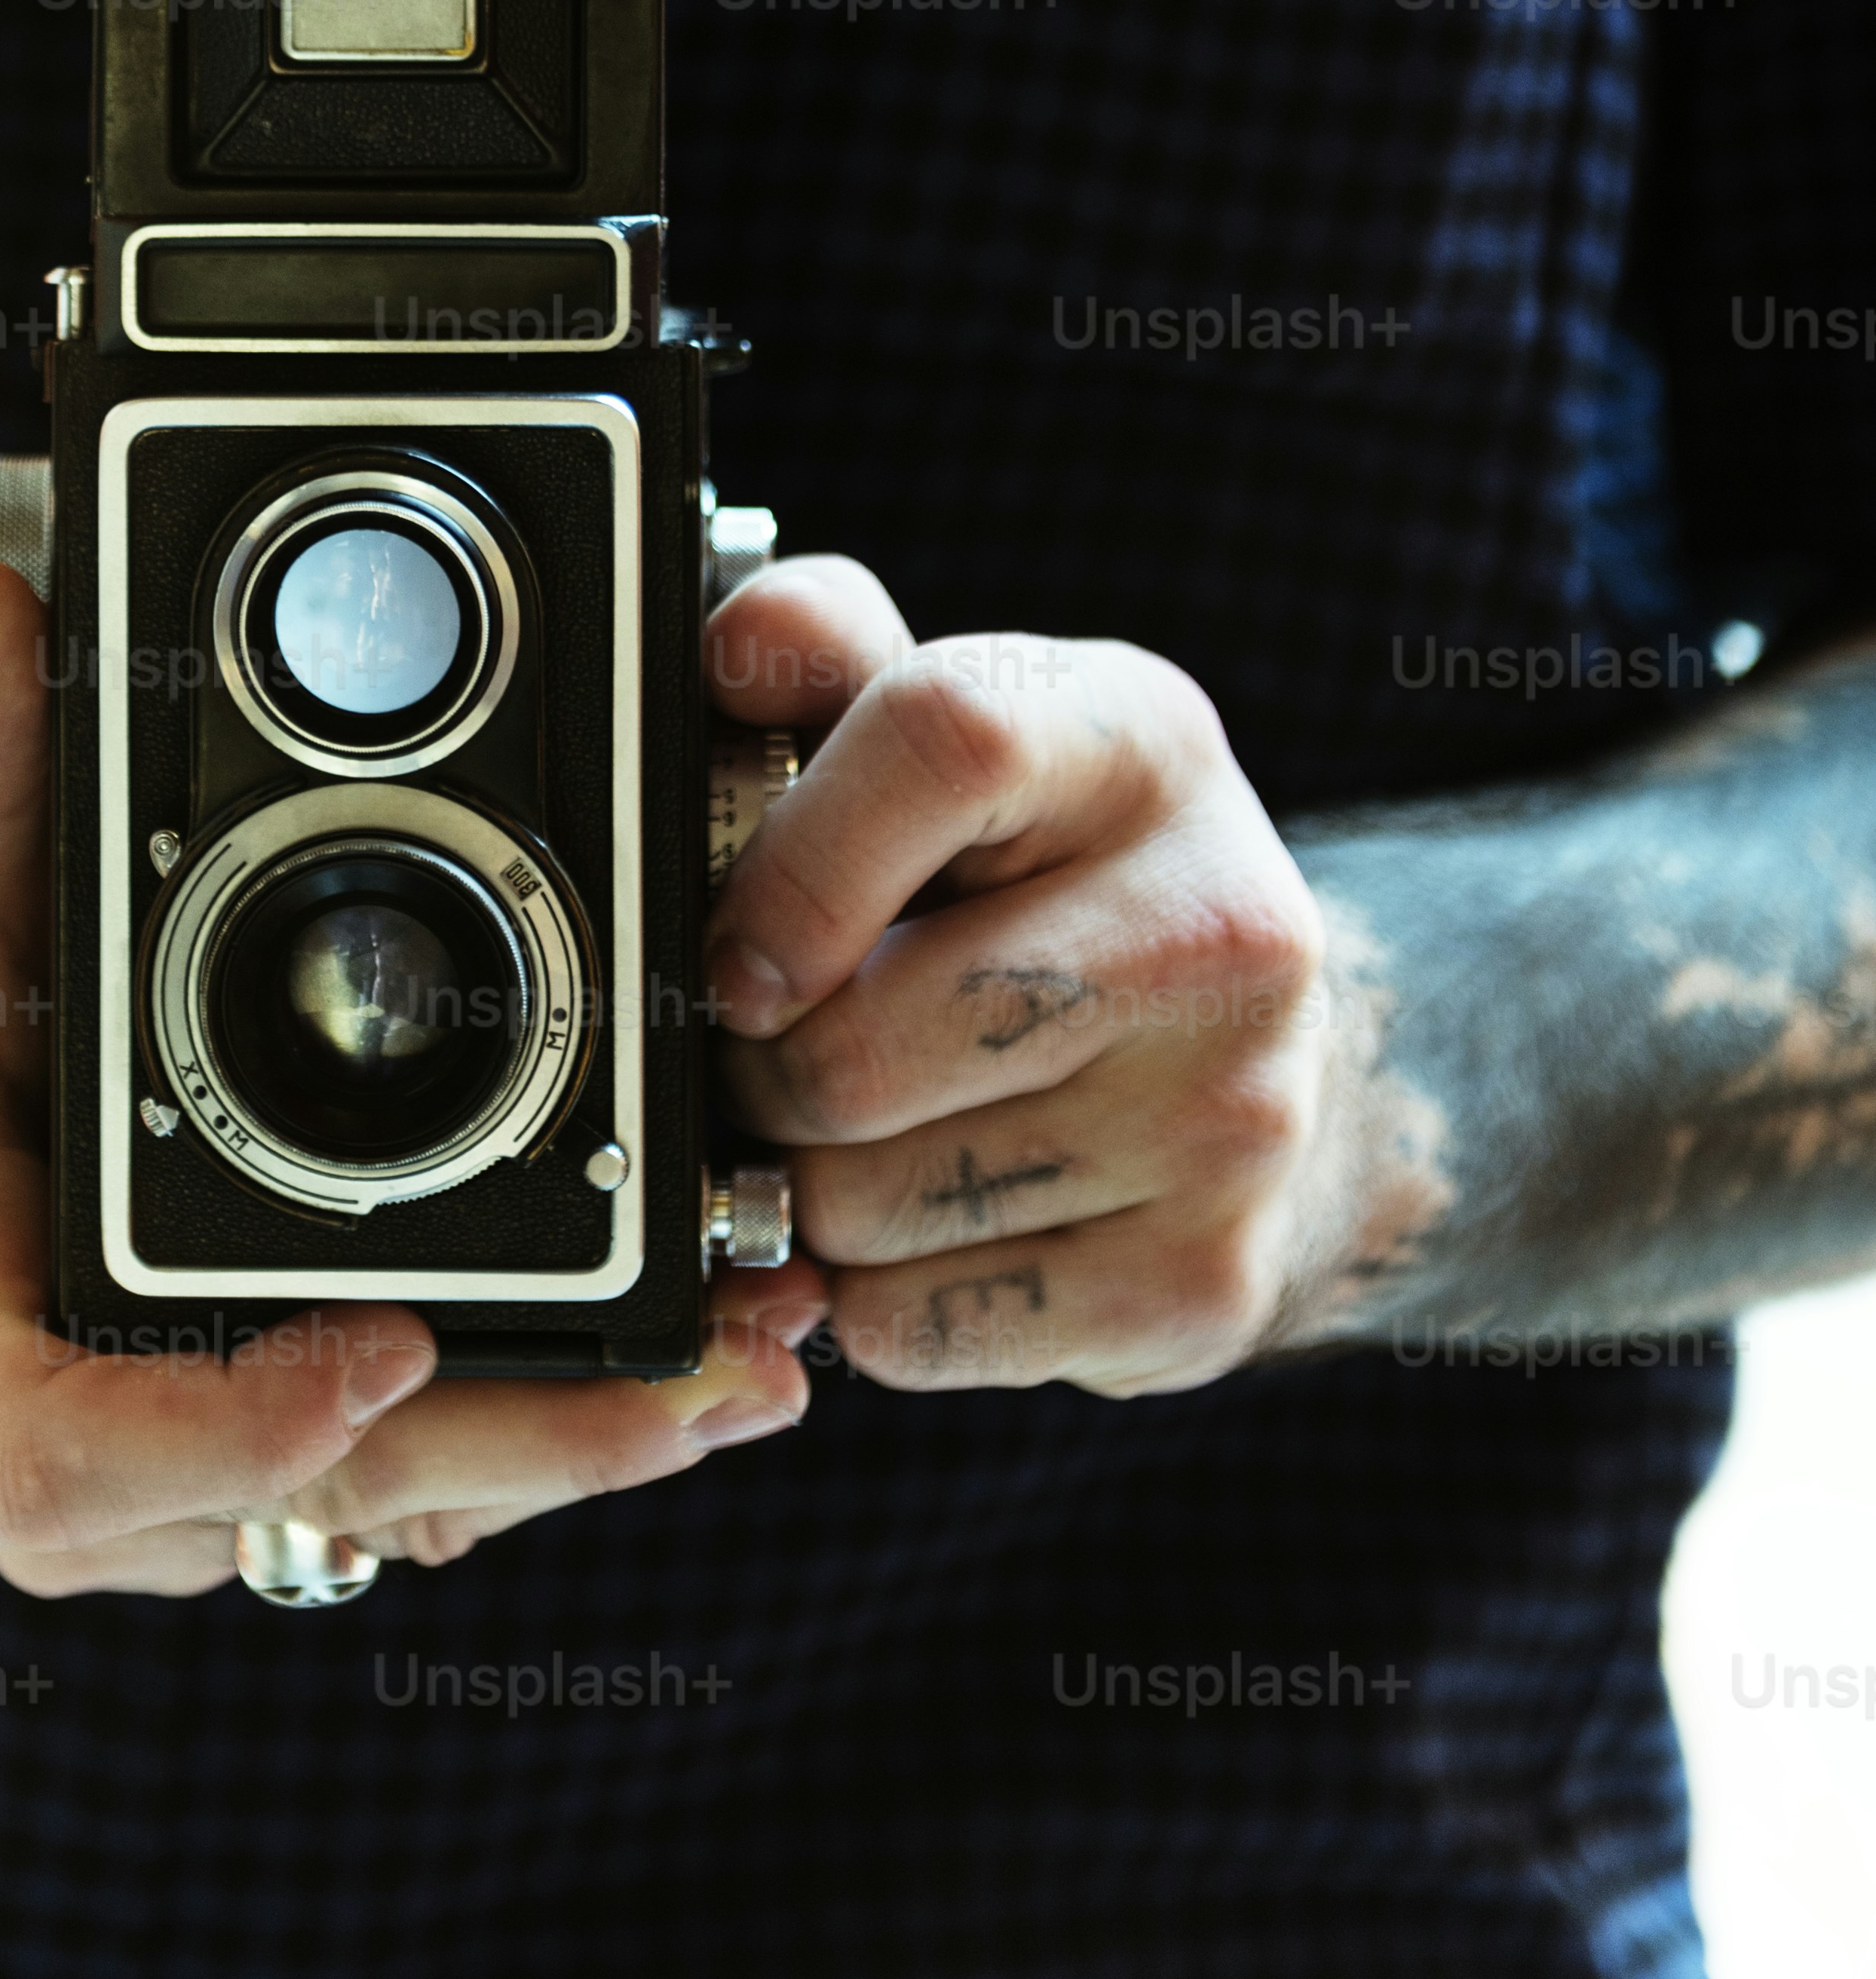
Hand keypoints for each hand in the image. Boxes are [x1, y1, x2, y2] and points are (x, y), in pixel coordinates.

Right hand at [0, 558, 817, 1595]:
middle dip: (495, 1446)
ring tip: (741, 1369)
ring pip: (375, 1512)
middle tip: (681, 1378)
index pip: (51, 1447)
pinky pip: (410, 1484)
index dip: (210, 1430)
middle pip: (277, 1502)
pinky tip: (697, 1378)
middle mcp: (52, 1444)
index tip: (378, 1350)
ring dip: (564, 1451)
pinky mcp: (271, 1468)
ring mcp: (170, 1484)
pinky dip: (550, 1434)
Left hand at [703, 559, 1363, 1395]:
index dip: (793, 857)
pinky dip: (875, 1299)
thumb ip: (827, 655)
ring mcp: (1231, 1117)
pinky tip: (931, 1220)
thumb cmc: (1048, 876)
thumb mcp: (957, 723)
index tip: (731, 949)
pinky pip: (921, 1329)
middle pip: (865, 1040)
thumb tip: (721, 649)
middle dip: (761, 1066)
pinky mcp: (1204, 1285)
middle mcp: (1221, 921)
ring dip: (808, 1187)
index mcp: (1142, 740)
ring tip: (864, 1126)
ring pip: (870, 1199)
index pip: (944, 738)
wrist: (1257, 1070)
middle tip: (772, 1047)